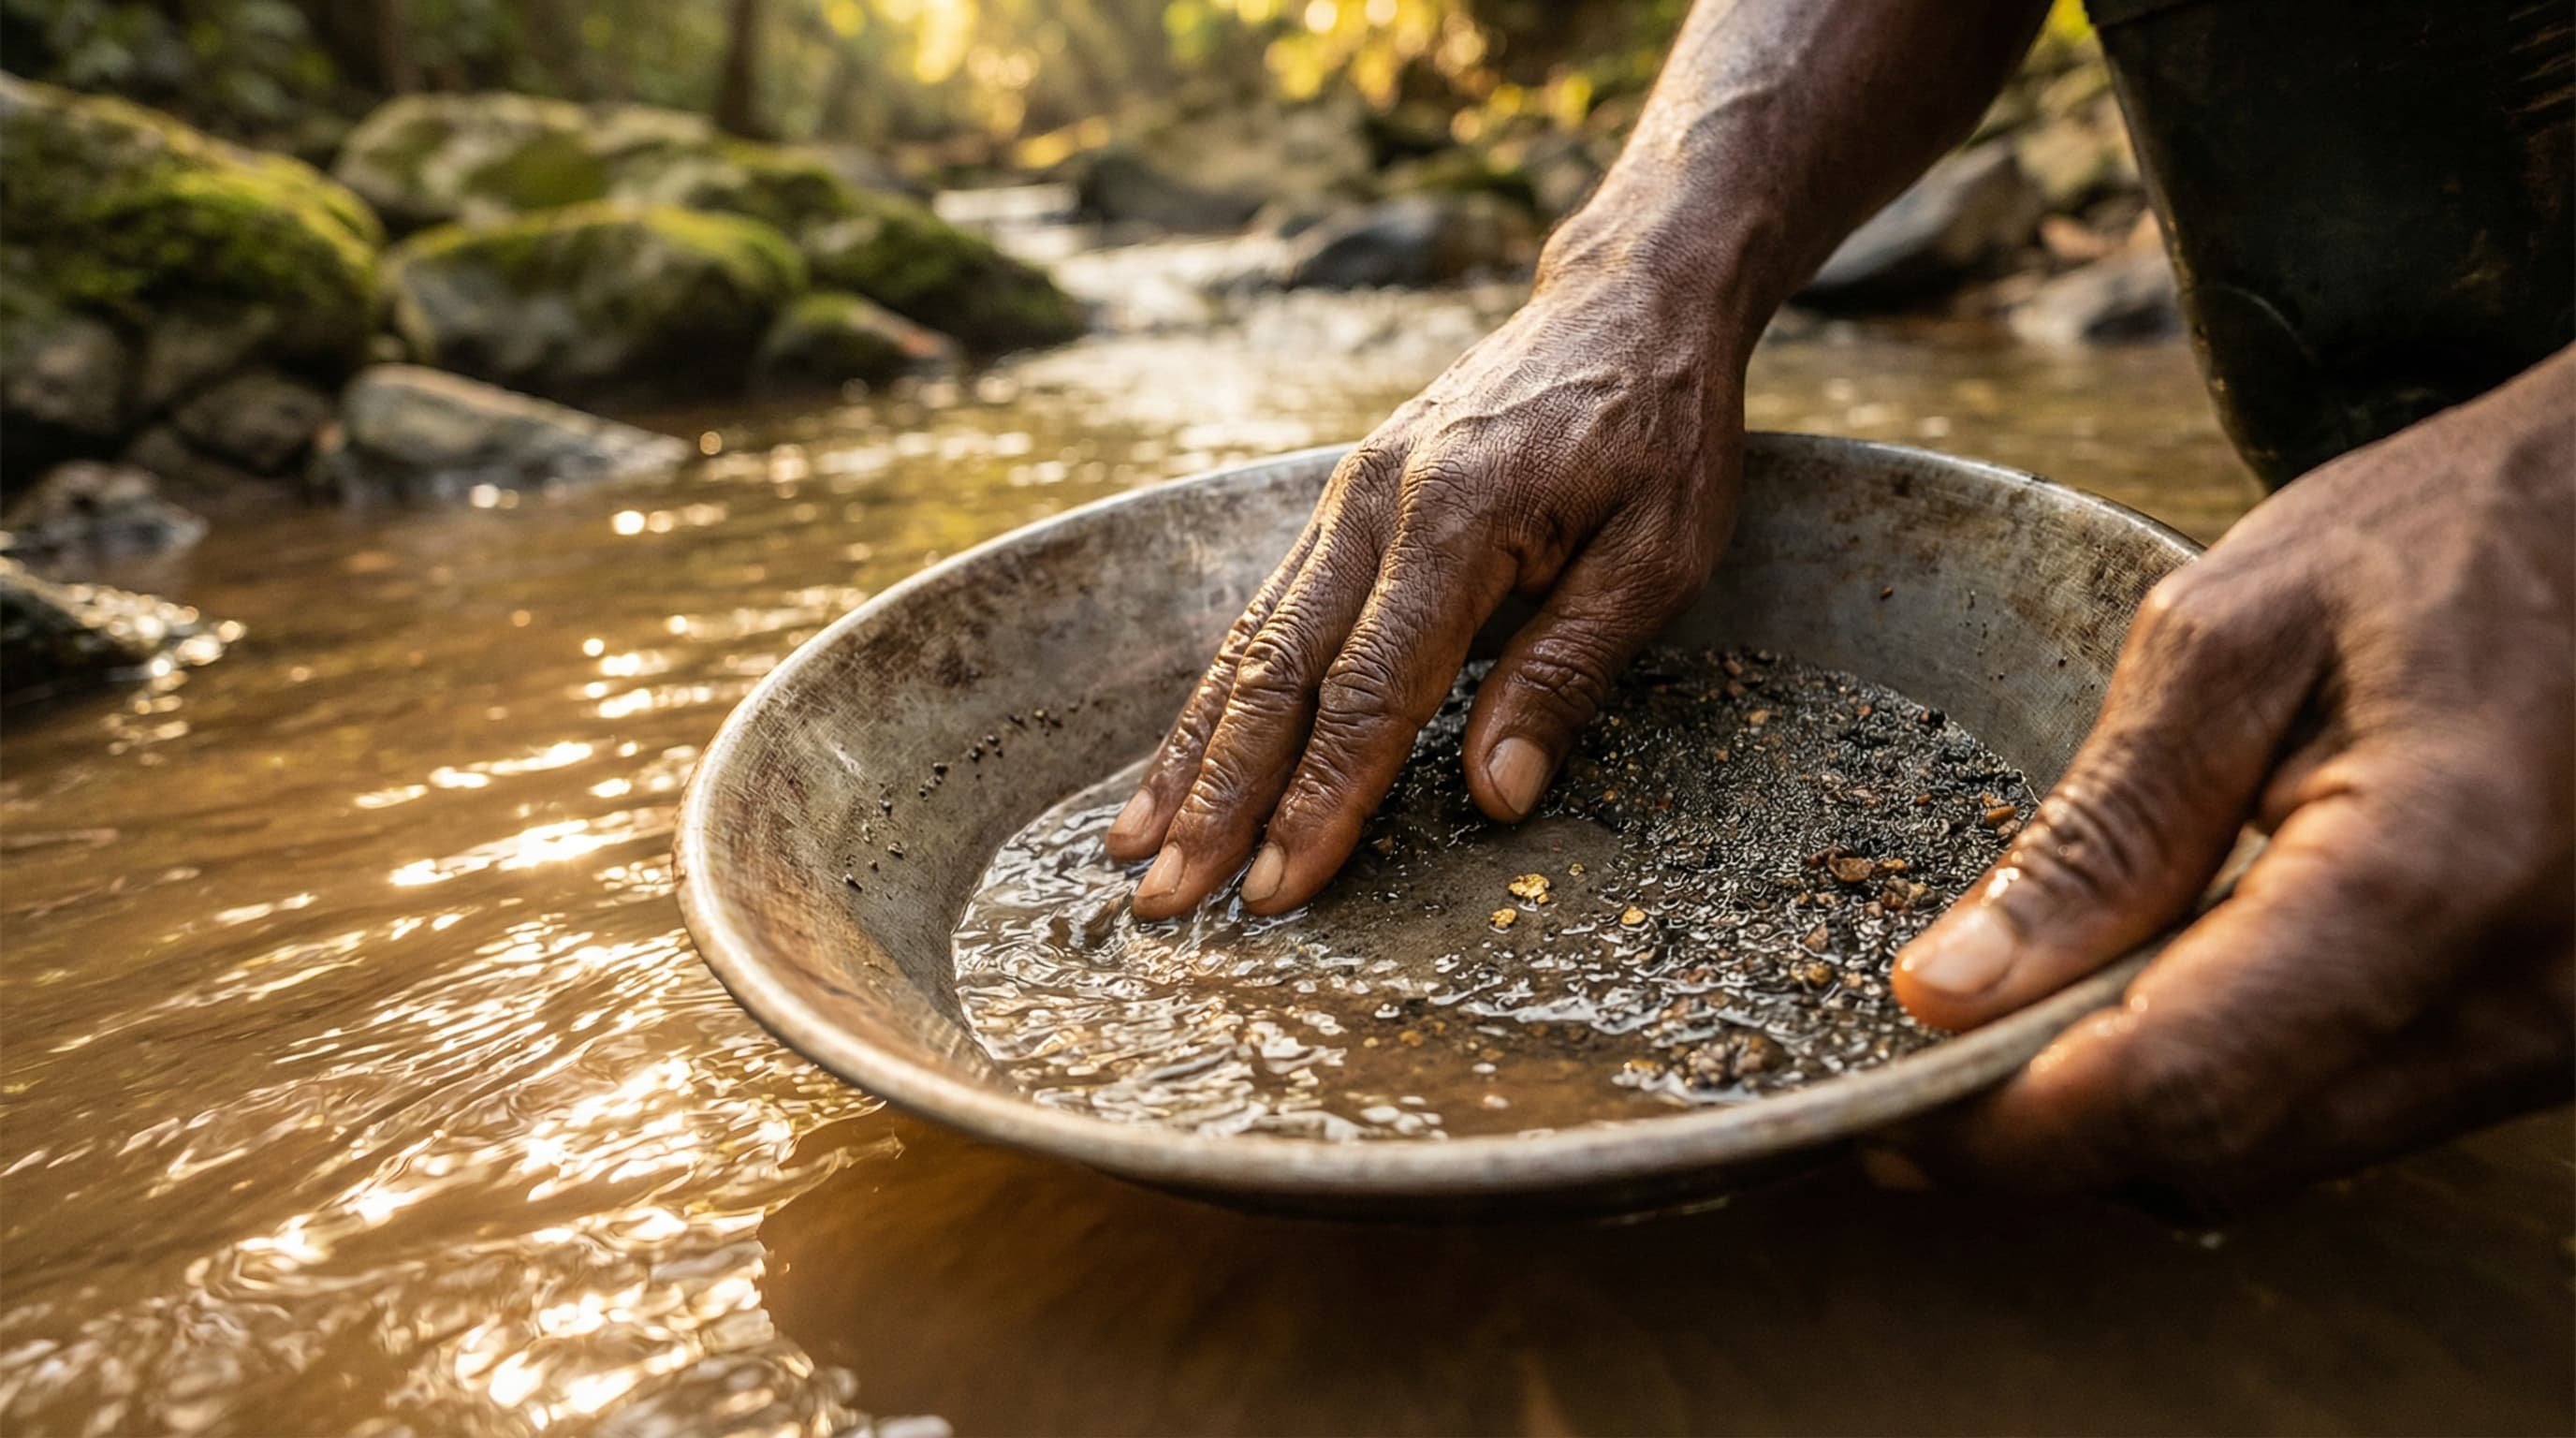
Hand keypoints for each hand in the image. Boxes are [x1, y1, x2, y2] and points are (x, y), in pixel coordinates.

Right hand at [1105, 245, 1748, 918]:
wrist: (1626, 301)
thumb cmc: (1662, 429)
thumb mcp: (1659, 554)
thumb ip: (1568, 671)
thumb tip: (1497, 795)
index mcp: (1458, 518)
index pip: (1371, 691)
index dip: (1320, 800)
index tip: (1274, 890)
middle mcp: (1374, 506)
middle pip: (1278, 675)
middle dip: (1219, 800)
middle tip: (1166, 900)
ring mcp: (1344, 501)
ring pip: (1248, 645)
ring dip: (1191, 756)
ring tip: (1133, 849)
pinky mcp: (1340, 506)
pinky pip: (1262, 613)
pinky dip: (1214, 698)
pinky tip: (1181, 760)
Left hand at [1891, 349, 2575, 1212]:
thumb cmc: (2454, 538)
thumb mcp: (2237, 633)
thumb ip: (2097, 828)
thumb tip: (1949, 991)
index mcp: (2433, 874)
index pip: (2176, 1089)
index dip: (2006, 1131)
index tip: (1886, 1114)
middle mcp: (2521, 999)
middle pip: (2222, 1158)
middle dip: (2053, 1131)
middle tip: (1932, 1052)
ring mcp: (2557, 1039)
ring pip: (2285, 1156)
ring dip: (2140, 1109)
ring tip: (2038, 999)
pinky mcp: (2555, 1041)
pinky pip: (2353, 1113)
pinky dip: (2234, 1077)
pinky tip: (2169, 980)